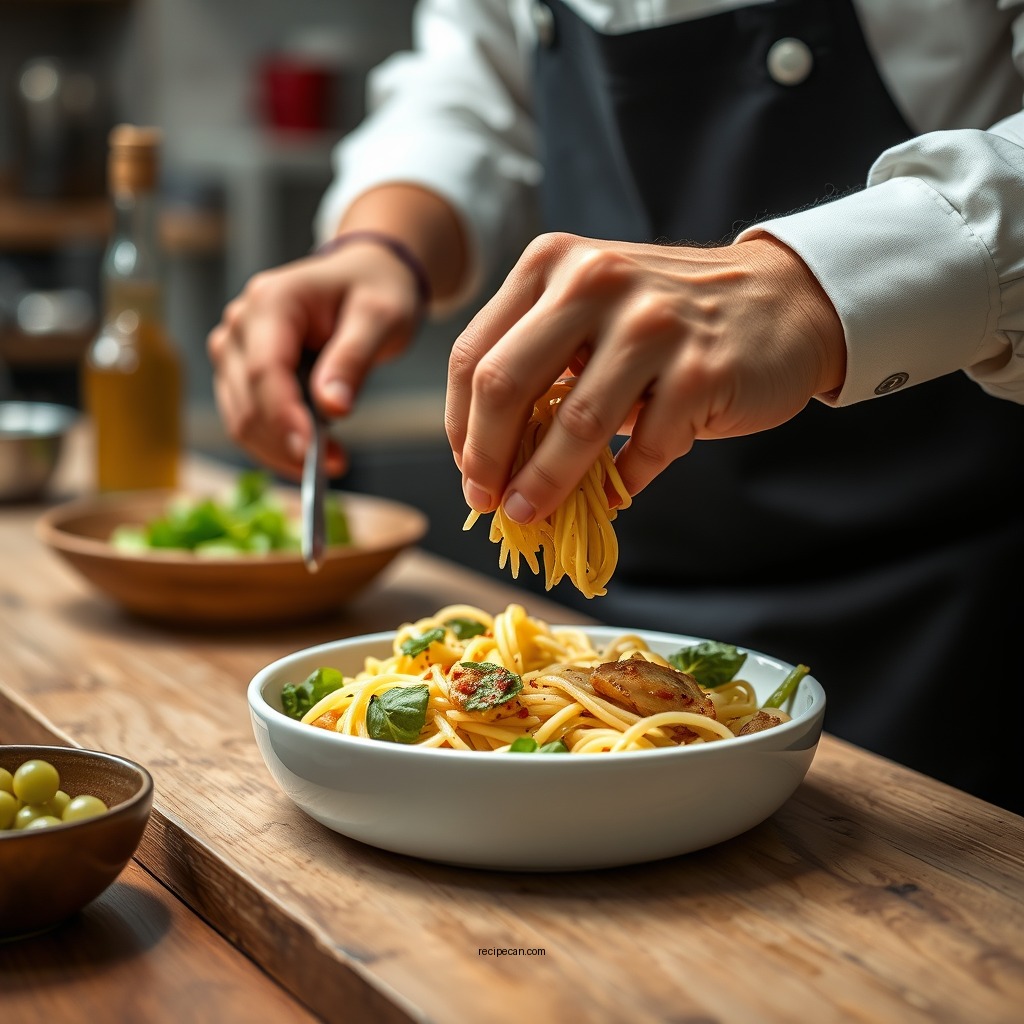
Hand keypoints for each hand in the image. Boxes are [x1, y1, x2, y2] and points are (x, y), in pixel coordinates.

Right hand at [207, 239, 422, 478]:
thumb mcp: (381, 318)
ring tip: (333, 460)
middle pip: (248, 401)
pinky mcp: (239, 372)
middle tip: (338, 465)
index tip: (312, 454)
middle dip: (288, 443)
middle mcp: (240, 323)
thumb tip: (332, 408)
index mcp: (272, 301)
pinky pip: (248, 420)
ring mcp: (234, 348)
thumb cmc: (376, 290)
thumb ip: (353, 359)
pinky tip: (315, 453)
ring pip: (241, 418)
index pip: (265, 370)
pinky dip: (277, 445)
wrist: (366, 276)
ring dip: (281, 451)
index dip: (284, 417)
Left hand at [445, 232, 845, 523]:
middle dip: (486, 458)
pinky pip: (645, 446)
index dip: (460, 425)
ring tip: (530, 516)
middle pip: (504, 385)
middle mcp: (595, 280)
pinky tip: (611, 497)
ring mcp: (652, 322)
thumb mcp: (593, 315)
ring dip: (544, 484)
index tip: (469, 470)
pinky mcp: (702, 368)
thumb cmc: (669, 320)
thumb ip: (540, 365)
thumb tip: (490, 459)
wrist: (781, 302)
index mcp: (553, 263)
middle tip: (486, 502)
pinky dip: (620, 483)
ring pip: (574, 423)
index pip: (473, 354)